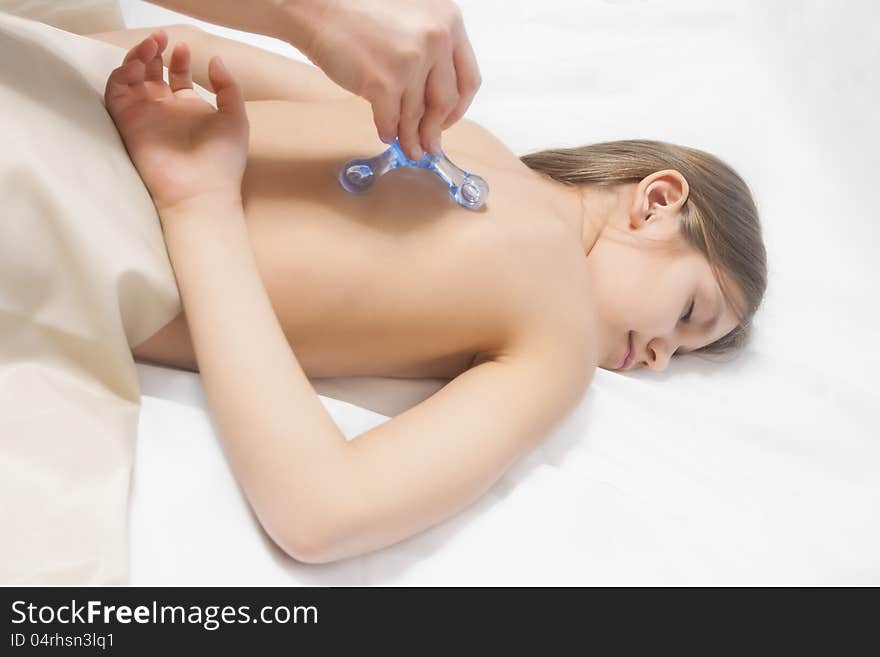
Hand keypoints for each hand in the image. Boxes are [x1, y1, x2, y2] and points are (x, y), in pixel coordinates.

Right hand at [104, 29, 249, 212]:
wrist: (201, 191)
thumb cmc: (223, 160)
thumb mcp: (235, 118)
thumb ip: (228, 87)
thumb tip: (215, 59)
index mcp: (189, 109)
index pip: (177, 77)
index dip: (178, 59)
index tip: (183, 48)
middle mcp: (165, 111)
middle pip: (151, 72)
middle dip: (154, 51)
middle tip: (162, 38)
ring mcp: (145, 115)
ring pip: (131, 77)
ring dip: (137, 56)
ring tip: (151, 44)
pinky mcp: (128, 122)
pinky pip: (117, 91)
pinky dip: (123, 73)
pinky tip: (139, 65)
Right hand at [296, 0, 480, 160]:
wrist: (318, 7)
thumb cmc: (359, 12)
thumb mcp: (413, 20)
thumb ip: (432, 51)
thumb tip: (436, 105)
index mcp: (449, 21)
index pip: (468, 78)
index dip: (459, 108)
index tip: (447, 120)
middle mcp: (437, 39)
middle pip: (446, 101)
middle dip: (436, 129)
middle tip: (430, 145)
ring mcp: (411, 61)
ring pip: (417, 115)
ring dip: (411, 137)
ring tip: (409, 148)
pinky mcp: (385, 82)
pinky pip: (391, 119)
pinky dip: (388, 131)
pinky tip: (385, 134)